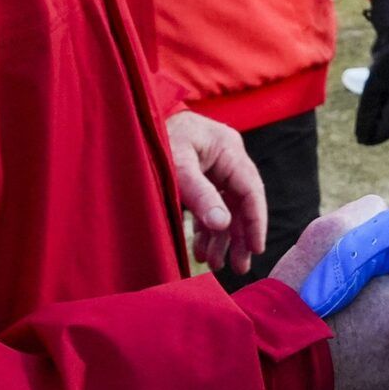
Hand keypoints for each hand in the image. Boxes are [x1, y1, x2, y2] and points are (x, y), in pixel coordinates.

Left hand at [166, 110, 265, 276]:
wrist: (132, 121)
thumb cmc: (156, 138)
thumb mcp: (177, 167)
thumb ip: (200, 195)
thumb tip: (223, 224)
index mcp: (228, 148)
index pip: (251, 189)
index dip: (255, 221)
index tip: (256, 250)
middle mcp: (226, 156)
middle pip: (242, 201)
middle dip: (240, 236)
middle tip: (240, 268)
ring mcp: (214, 165)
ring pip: (227, 206)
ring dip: (222, 236)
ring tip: (216, 265)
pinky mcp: (201, 174)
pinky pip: (211, 204)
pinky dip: (207, 227)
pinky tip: (202, 249)